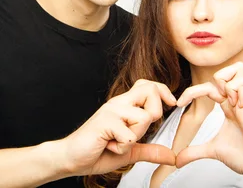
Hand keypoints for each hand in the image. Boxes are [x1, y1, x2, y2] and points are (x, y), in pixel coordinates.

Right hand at [58, 79, 176, 176]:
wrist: (71, 158)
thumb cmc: (96, 151)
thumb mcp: (130, 152)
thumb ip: (150, 151)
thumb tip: (171, 156)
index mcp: (124, 106)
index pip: (147, 85)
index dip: (162, 91)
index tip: (171, 104)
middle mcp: (118, 104)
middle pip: (149, 90)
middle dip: (155, 112)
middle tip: (139, 130)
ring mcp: (111, 111)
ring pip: (144, 117)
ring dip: (136, 136)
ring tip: (118, 142)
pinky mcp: (105, 121)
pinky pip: (130, 136)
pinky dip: (123, 148)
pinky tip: (110, 146)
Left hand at [175, 62, 242, 180]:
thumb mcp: (213, 151)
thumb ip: (194, 152)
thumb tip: (177, 161)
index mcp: (228, 107)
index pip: (208, 87)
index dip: (192, 91)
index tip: (178, 104)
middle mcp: (237, 101)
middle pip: (231, 69)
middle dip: (219, 77)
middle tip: (218, 98)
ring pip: (241, 72)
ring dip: (231, 86)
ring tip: (235, 106)